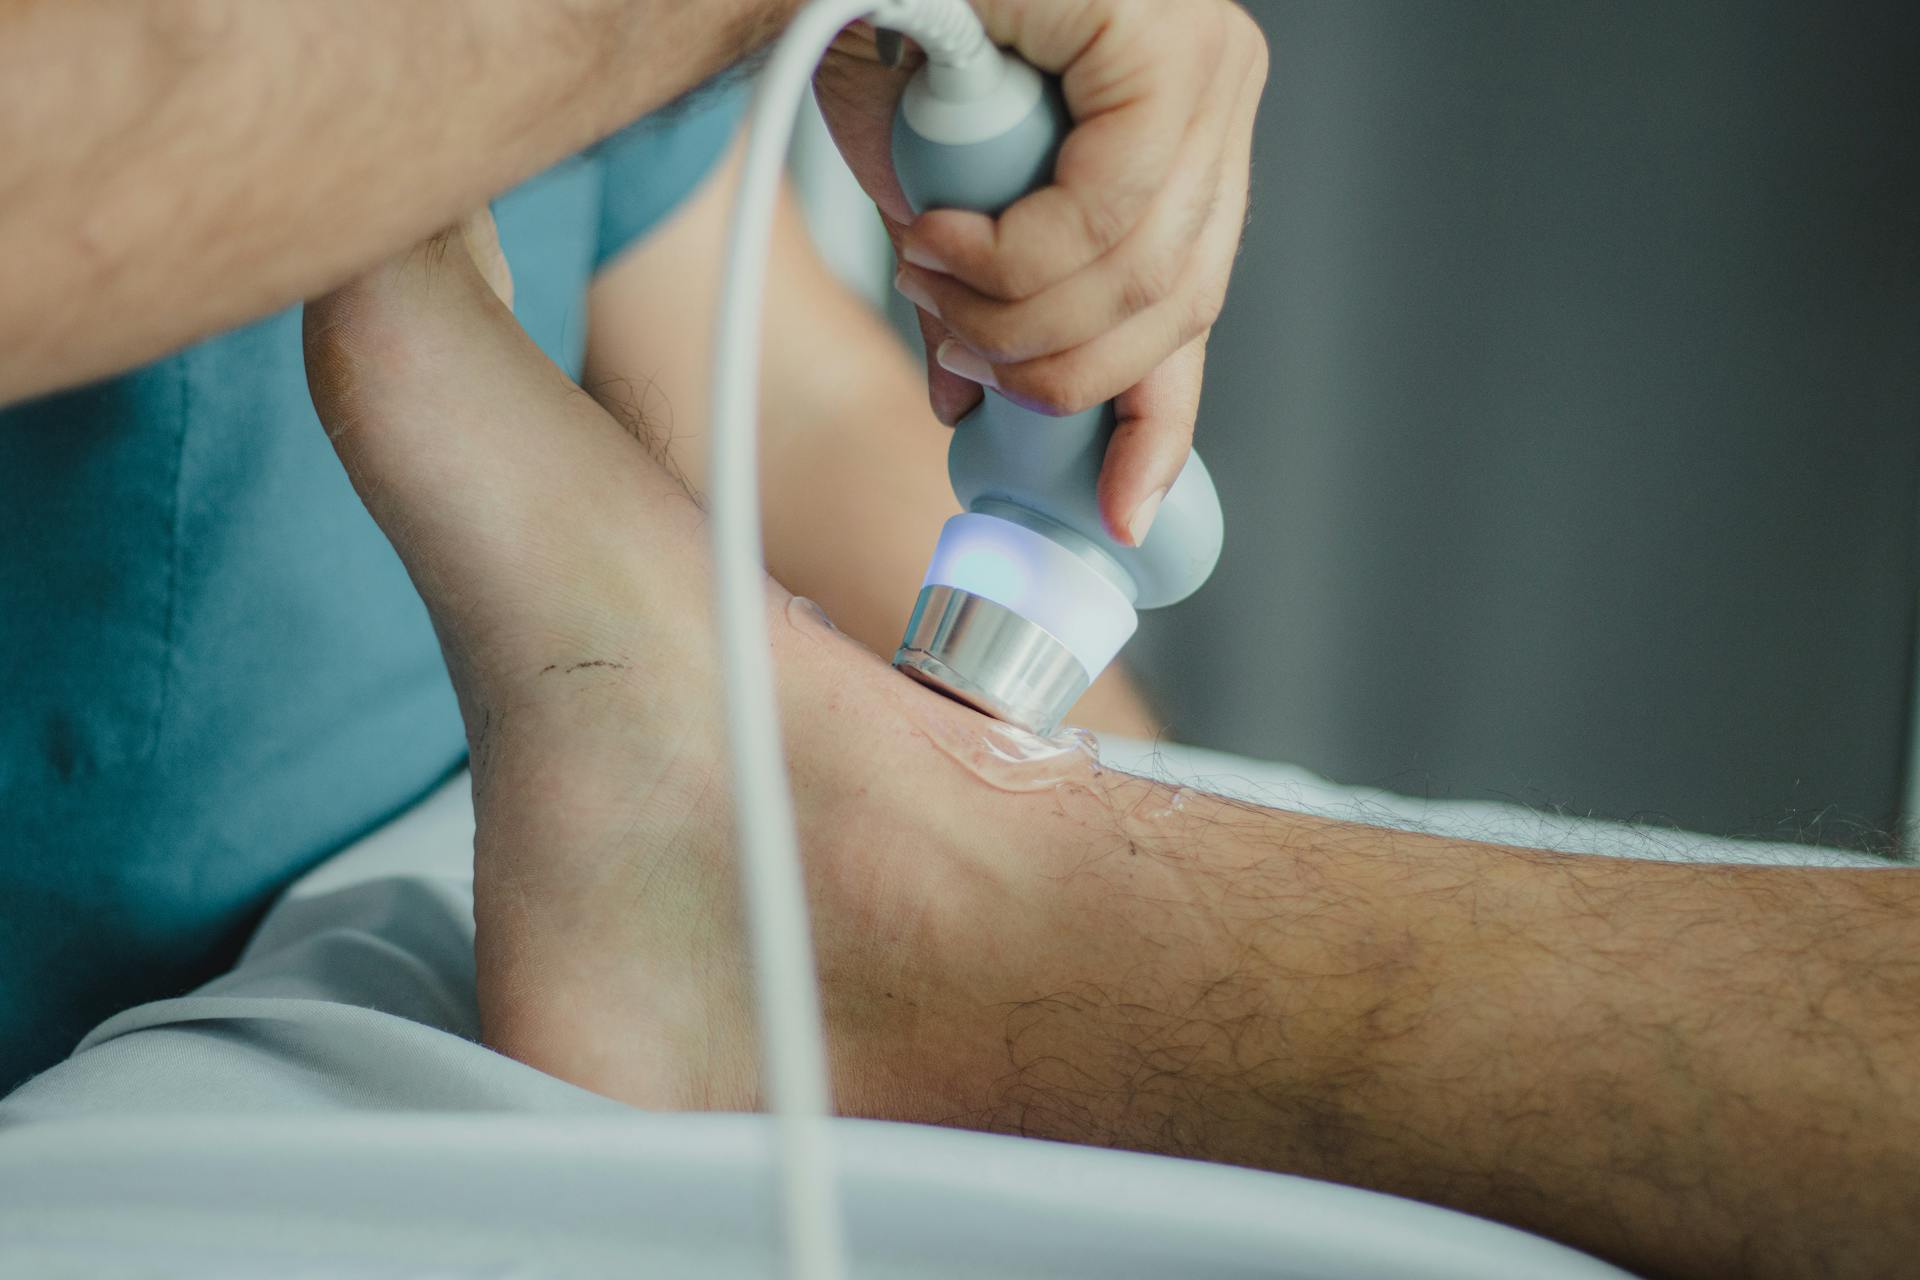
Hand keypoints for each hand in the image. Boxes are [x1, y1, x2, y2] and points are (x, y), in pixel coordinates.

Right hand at [814, 1, 1265, 543]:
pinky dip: (1012, 258)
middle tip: (948, 351)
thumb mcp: (939, 199)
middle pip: (1175, 306)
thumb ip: (977, 298)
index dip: (1156, 420)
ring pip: (1141, 272)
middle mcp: (1214, 97)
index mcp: (1180, 138)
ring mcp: (1205, 60)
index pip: (1193, 303)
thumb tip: (966, 406)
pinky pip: (1106, 210)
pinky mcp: (1168, 32)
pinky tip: (940, 240)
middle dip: (1048, 370)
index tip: (1119, 512)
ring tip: (925, 284)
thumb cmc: (881, 32)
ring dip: (1012, 317)